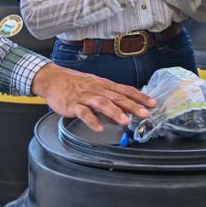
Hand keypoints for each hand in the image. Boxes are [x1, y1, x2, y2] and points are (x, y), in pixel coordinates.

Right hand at [31, 63, 154, 131]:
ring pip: (103, 103)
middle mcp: (97, 90)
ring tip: (126, 121)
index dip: (140, 97)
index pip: (126, 90)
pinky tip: (99, 128)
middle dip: (133, 106)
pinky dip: (92, 120)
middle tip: (145, 114)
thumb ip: (109, 97)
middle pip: (118, 97)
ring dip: (115, 113)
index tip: (152, 103)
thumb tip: (125, 108)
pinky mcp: (73, 104)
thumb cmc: (75, 83)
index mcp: (104, 86)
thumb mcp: (95, 86)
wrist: (52, 78)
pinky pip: (83, 113)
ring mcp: (85, 97)